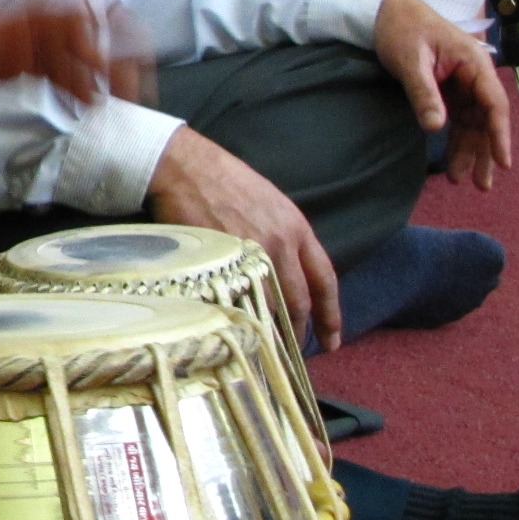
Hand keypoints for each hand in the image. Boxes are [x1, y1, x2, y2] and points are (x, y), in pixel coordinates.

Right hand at [146, 128, 340, 349]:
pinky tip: (235, 330)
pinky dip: (238, 321)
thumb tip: (288, 275)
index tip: (332, 341)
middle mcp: (279, 244)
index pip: (324, 281)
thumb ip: (285, 238)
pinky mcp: (220, 262)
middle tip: (291, 352)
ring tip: (262, 346)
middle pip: (297, 302)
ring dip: (267, 331)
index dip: (331, 316)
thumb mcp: (270, 203)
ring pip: (267, 307)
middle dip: (297, 331)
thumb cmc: (225, 181)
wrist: (186, 167)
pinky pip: (235, 302)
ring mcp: (249, 254)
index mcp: (296, 229)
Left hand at [371, 0, 511, 188]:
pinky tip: (453, 160)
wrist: (385, 13)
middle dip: (485, 152)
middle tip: (482, 184)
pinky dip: (455, 139)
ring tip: (461, 179)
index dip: (500, 134)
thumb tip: (436, 127)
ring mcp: (461, 83)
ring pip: (472, 123)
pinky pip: (457, 119)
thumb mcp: (411, 61)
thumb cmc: (402, 28)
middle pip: (486, 119)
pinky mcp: (448, 89)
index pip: (495, 104)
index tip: (503, 161)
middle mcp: (474, 75)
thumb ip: (424, 93)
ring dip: (469, 150)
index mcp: (474, 62)